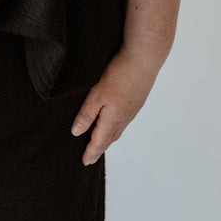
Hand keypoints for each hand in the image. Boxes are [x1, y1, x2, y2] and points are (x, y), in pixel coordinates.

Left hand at [71, 45, 159, 165]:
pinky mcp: (136, 99)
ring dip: (108, 138)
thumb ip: (87, 114)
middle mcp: (124, 117)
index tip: (84, 162)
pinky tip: (114, 120)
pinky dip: (116, 126)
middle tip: (91, 157)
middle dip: (99, 148)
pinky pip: (124, 119)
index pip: (99, 141)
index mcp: (113, 118)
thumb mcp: (97, 93)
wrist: (144, 58)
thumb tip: (76, 133)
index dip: (91, 152)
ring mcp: (132, 108)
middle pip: (110, 138)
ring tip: (100, 142)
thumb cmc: (120, 74)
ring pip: (118, 128)